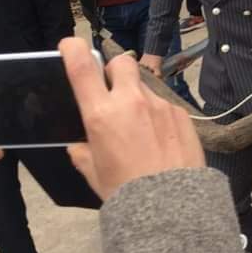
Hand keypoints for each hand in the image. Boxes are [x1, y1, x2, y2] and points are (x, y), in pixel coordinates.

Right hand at [61, 38, 204, 201]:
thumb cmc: (126, 193)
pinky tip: (161, 140)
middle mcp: (131, 101)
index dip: (73, 48)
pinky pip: (165, 105)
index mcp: (101, 114)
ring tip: (141, 129)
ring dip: (138, 99)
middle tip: (113, 92)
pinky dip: (158, 116)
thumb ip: (83, 152)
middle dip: (114, 71)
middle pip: (121, 62)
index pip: (82, 66)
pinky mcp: (181, 113)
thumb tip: (80, 143)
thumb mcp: (93, 173)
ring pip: (144, 87)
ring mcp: (159, 104)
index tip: (70, 45)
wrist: (171, 207)